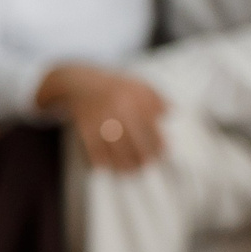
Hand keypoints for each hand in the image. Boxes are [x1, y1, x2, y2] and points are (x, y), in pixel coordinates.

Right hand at [37, 63, 167, 172]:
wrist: (78, 81)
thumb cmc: (112, 86)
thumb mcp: (136, 84)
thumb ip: (156, 96)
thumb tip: (172, 111)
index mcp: (132, 96)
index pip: (150, 124)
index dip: (158, 141)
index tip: (164, 152)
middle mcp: (116, 108)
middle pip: (133, 139)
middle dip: (143, 156)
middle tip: (148, 165)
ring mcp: (100, 118)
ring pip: (115, 148)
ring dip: (124, 163)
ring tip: (132, 170)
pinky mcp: (85, 127)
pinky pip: (95, 149)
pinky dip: (102, 160)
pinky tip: (109, 167)